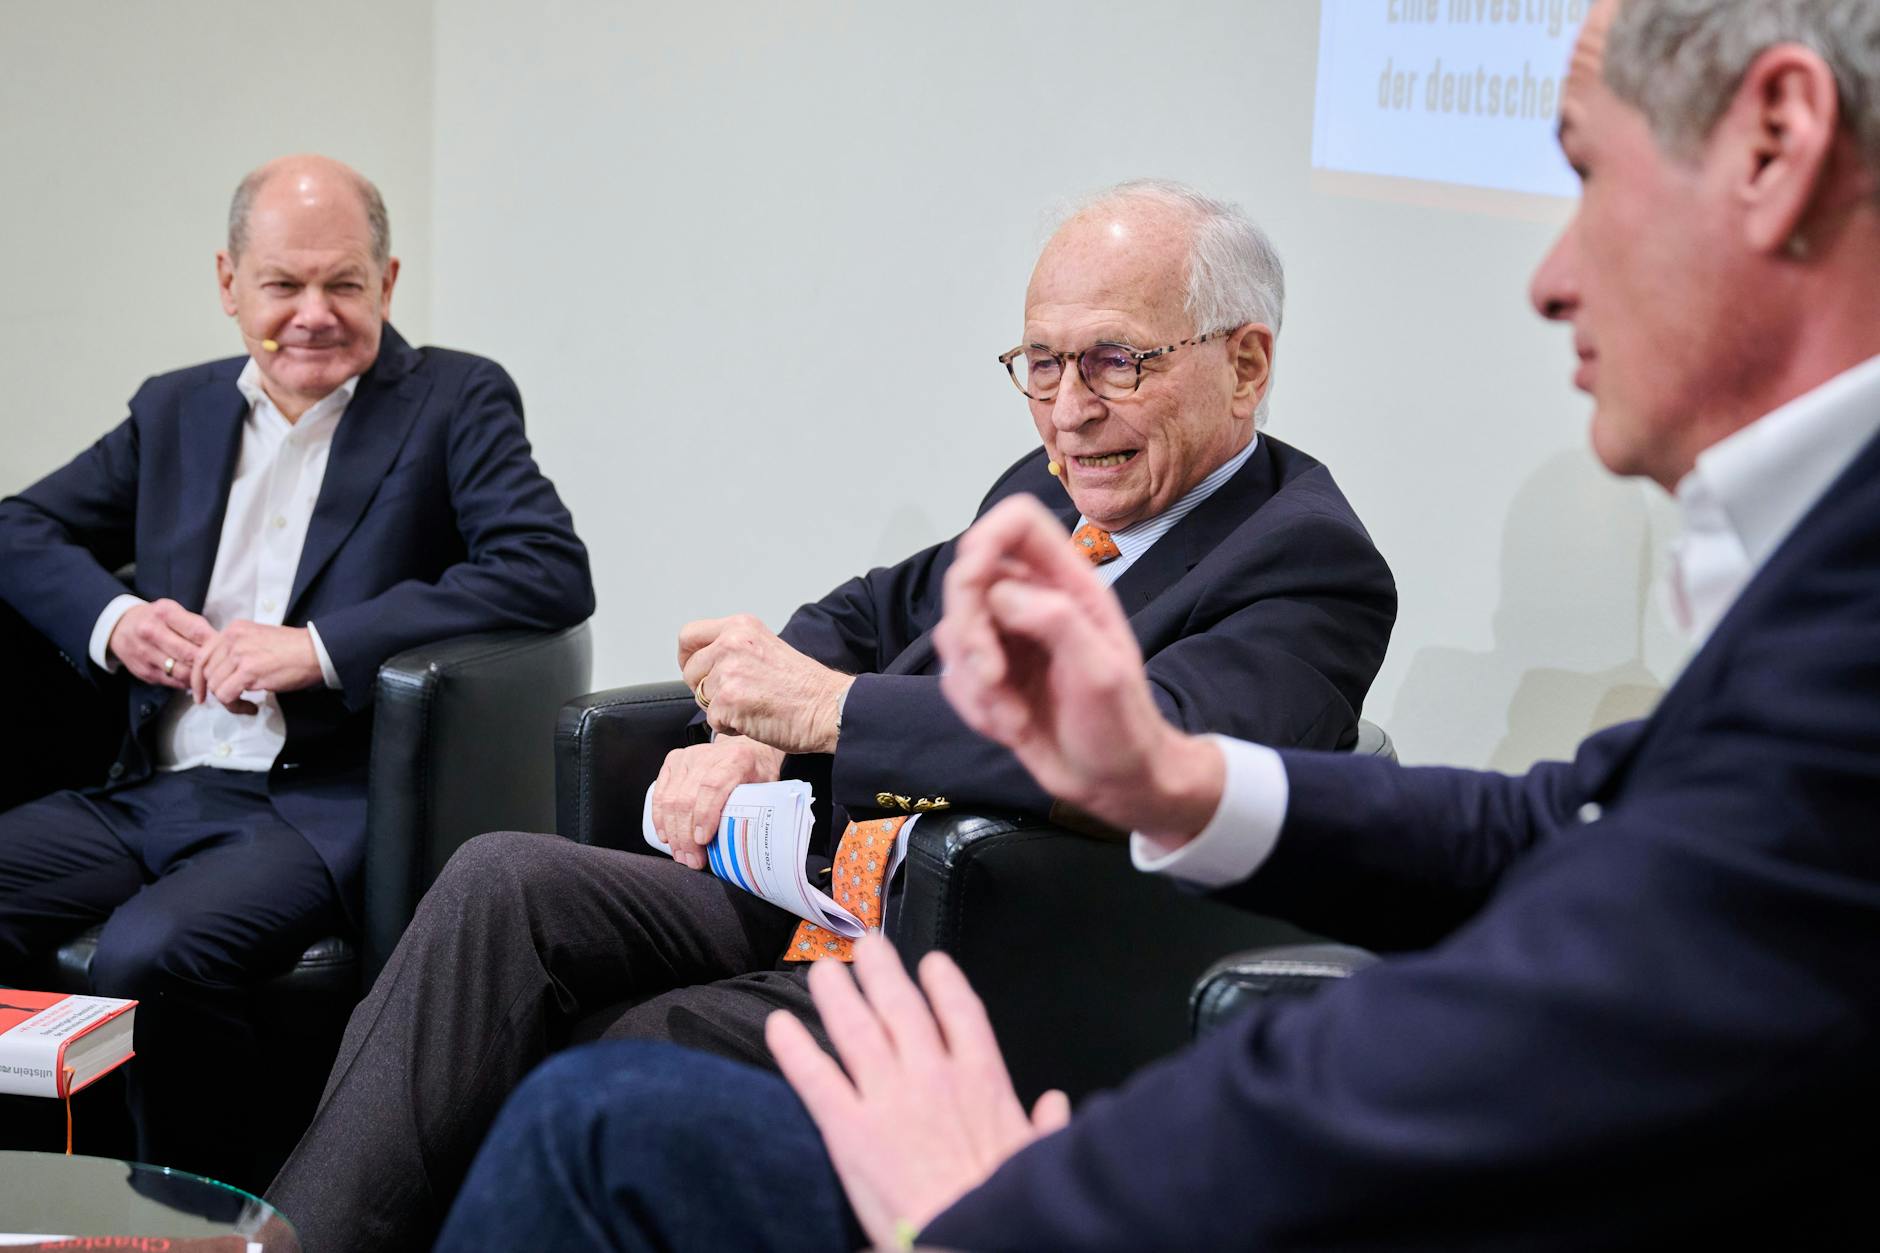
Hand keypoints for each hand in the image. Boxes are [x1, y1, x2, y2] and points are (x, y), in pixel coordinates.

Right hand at [107, 599, 216, 689]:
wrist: (121, 628)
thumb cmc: (157, 619)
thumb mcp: (175, 612)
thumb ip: (197, 626)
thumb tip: (222, 645)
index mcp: (164, 613)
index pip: (198, 632)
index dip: (216, 644)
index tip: (228, 650)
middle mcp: (151, 632)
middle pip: (190, 654)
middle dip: (210, 662)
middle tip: (224, 666)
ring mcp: (146, 653)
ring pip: (183, 672)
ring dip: (201, 676)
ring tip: (212, 675)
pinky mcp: (144, 671)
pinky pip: (173, 682)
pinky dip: (187, 682)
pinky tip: (195, 679)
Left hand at [191, 620, 322, 710]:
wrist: (316, 651)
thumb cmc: (294, 649)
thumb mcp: (258, 638)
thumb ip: (237, 649)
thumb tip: (221, 672)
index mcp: (233, 630)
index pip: (201, 655)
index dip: (198, 678)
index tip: (201, 693)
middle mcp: (232, 639)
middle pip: (206, 673)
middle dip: (216, 692)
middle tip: (233, 700)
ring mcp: (239, 654)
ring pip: (216, 686)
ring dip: (229, 701)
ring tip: (246, 703)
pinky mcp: (248, 671)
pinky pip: (227, 695)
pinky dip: (236, 706)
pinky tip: (251, 706)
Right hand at [650, 735, 785, 869]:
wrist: (745, 746)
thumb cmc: (756, 770)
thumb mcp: (767, 786)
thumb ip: (759, 808)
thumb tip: (751, 844)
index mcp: (736, 760)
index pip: (713, 787)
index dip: (705, 815)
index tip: (703, 841)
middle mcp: (707, 755)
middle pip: (687, 799)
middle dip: (686, 836)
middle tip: (692, 860)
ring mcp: (686, 757)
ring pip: (670, 800)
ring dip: (673, 833)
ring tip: (681, 855)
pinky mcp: (672, 762)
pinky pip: (659, 794)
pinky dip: (660, 819)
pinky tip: (666, 837)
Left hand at [678, 614, 853, 754]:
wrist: (829, 708)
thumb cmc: (804, 686)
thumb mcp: (766, 648)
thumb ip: (735, 649)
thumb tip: (706, 664)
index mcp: (740, 627)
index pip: (689, 635)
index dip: (688, 657)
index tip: (696, 670)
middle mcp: (731, 644)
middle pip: (690, 670)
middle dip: (706, 688)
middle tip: (737, 696)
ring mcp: (728, 672)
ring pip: (701, 697)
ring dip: (722, 709)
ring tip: (754, 706)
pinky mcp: (728, 701)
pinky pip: (713, 720)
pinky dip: (731, 726)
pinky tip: (756, 718)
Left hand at [766, 937, 1069, 1248]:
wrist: (964, 1239)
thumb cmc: (998, 1205)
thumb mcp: (1035, 1159)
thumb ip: (1044, 1126)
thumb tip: (1054, 1106)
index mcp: (981, 1079)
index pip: (960, 1012)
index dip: (944, 982)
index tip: (932, 963)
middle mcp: (931, 1075)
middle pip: (900, 1005)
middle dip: (881, 970)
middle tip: (865, 946)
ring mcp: (887, 1098)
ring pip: (855, 1028)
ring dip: (836, 993)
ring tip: (822, 970)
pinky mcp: (848, 1129)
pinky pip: (815, 1076)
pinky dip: (794, 1047)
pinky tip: (778, 1026)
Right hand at [933, 495, 1223, 846]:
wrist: (1116, 784)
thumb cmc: (1121, 727)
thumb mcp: (1100, 671)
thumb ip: (1054, 620)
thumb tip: (998, 594)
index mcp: (1070, 586)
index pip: (1017, 523)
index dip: (986, 537)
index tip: (974, 581)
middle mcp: (1034, 603)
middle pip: (968, 577)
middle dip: (970, 632)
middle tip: (995, 678)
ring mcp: (1008, 640)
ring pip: (952, 631)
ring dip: (975, 682)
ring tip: (1016, 717)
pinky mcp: (990, 677)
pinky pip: (952, 675)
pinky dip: (973, 706)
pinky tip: (1012, 728)